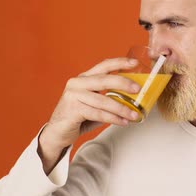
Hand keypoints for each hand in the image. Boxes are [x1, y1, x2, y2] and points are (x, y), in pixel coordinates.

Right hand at [38, 57, 140, 173]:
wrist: (57, 132)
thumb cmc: (78, 116)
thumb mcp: (94, 102)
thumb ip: (108, 97)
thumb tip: (133, 98)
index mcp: (84, 78)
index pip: (103, 65)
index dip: (120, 63)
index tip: (135, 63)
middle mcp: (77, 83)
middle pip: (104, 79)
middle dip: (123, 83)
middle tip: (138, 89)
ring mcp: (74, 95)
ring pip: (103, 100)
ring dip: (121, 108)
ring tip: (134, 114)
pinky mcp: (73, 110)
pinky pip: (98, 114)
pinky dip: (113, 118)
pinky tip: (122, 122)